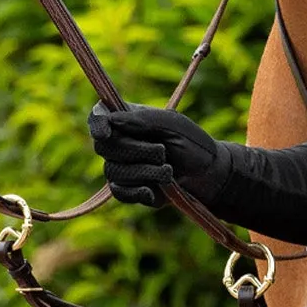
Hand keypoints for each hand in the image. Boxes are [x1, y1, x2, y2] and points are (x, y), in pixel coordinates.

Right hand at [86, 103, 228, 205]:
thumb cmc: (193, 143)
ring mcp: (123, 167)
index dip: (96, 123)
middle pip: (104, 146)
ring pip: (113, 170)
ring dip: (144, 171)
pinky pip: (120, 192)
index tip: (105, 132)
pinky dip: (138, 190)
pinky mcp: (130, 190)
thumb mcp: (172, 125)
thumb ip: (142, 120)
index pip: (99, 115)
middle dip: (134, 150)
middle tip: (162, 151)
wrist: (210, 175)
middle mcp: (121, 142)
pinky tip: (154, 190)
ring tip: (168, 170)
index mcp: (129, 120)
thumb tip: (110, 119)